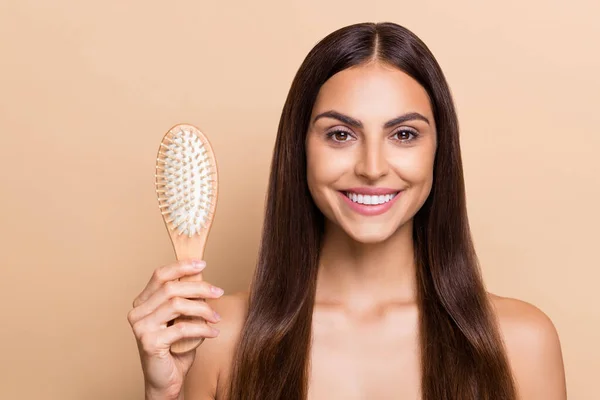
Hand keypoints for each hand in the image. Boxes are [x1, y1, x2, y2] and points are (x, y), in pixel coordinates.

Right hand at [127, 259, 223, 398]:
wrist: (166, 381)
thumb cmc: (175, 349)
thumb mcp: (181, 319)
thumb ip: (186, 300)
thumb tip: (201, 277)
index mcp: (142, 302)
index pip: (160, 275)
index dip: (181, 266)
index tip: (202, 263)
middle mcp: (137, 312)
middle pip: (171, 288)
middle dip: (199, 288)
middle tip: (218, 292)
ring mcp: (141, 327)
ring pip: (177, 305)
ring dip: (203, 309)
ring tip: (216, 317)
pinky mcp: (150, 342)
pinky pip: (182, 328)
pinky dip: (201, 328)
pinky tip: (212, 332)